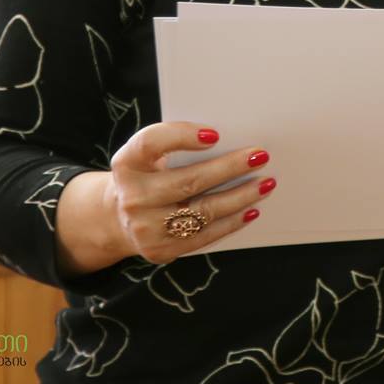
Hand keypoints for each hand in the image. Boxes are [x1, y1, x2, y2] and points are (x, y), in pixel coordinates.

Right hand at [57, 121, 270, 272]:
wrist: (118, 216)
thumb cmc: (148, 174)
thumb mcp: (150, 155)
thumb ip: (177, 145)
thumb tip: (230, 141)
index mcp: (128, 163)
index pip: (150, 143)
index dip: (181, 136)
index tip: (215, 133)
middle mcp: (132, 197)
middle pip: (187, 181)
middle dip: (229, 168)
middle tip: (260, 156)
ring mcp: (145, 228)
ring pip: (202, 212)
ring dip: (240, 197)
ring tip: (265, 184)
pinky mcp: (160, 250)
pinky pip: (203, 236)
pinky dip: (231, 222)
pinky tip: (250, 210)